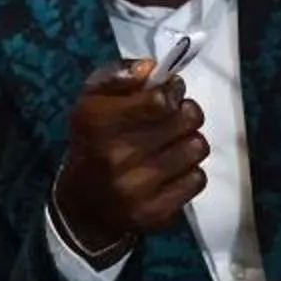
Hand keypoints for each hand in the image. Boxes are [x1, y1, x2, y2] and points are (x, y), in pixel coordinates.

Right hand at [53, 59, 208, 259]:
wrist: (83, 205)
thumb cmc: (94, 141)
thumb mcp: (93, 100)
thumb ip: (120, 75)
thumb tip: (151, 67)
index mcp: (97, 121)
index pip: (160, 99)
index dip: (172, 92)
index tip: (168, 95)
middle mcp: (115, 155)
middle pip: (186, 119)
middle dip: (185, 113)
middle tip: (175, 118)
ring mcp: (135, 188)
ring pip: (196, 148)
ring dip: (189, 142)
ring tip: (173, 144)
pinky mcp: (154, 213)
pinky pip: (197, 179)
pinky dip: (189, 172)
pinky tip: (171, 171)